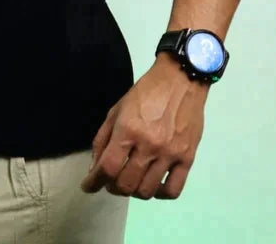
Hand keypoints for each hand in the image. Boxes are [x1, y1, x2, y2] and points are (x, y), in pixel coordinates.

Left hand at [79, 56, 206, 199]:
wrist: (180, 80)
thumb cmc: (146, 92)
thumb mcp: (117, 109)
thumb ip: (103, 139)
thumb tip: (95, 169)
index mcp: (128, 129)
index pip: (107, 167)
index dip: (94, 182)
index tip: (87, 186)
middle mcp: (149, 144)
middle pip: (126, 184)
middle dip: (112, 187)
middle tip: (111, 181)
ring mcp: (170, 153)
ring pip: (147, 191)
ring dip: (133, 192)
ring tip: (131, 181)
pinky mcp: (188, 158)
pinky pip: (173, 190)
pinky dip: (160, 194)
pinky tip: (153, 184)